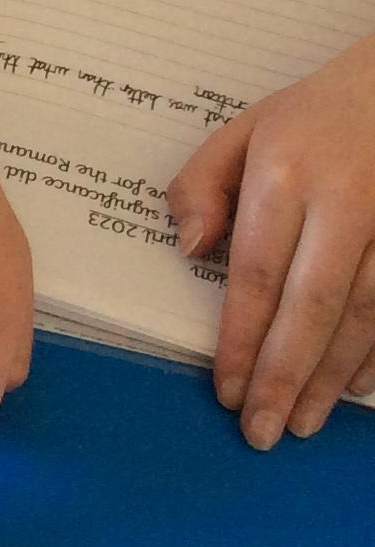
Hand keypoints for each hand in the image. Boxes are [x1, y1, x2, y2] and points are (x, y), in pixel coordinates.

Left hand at [168, 33, 374, 446]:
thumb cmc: (315, 115)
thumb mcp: (242, 129)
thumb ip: (202, 186)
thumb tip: (190, 250)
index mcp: (285, 175)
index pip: (257, 273)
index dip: (242, 339)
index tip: (226, 390)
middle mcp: (347, 202)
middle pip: (314, 305)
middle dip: (285, 375)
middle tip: (262, 431)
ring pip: (367, 315)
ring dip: (332, 376)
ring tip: (302, 421)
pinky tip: (357, 388)